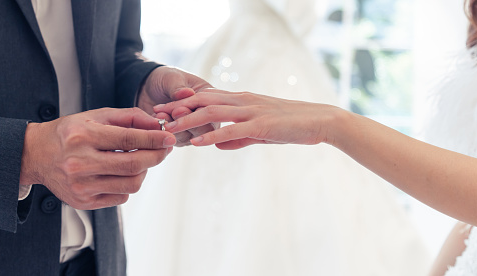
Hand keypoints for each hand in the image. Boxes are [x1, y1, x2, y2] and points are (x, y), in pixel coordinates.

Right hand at [19, 108, 175, 209]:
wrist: (36, 155)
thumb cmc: (70, 132)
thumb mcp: (96, 116)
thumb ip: (129, 118)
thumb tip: (158, 126)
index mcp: (83, 136)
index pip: (128, 139)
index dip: (154, 140)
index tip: (169, 138)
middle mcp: (80, 163)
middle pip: (133, 165)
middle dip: (156, 156)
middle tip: (164, 149)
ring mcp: (81, 186)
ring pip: (131, 184)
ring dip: (144, 171)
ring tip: (141, 160)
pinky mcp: (83, 202)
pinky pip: (121, 197)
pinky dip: (128, 184)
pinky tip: (121, 172)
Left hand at [138, 66, 218, 145]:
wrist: (146, 87)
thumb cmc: (165, 79)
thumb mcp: (172, 78)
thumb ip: (178, 87)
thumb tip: (187, 93)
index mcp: (209, 99)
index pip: (210, 111)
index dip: (196, 111)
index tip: (179, 107)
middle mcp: (205, 116)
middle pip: (205, 129)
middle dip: (187, 122)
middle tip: (173, 112)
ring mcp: (193, 129)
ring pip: (189, 137)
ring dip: (174, 127)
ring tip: (160, 115)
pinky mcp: (179, 136)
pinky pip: (176, 139)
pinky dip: (166, 131)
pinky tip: (156, 118)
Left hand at [153, 89, 342, 149]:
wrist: (319, 121)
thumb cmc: (290, 126)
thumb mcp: (259, 133)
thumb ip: (238, 137)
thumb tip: (217, 146)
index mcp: (241, 100)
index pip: (206, 98)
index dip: (184, 104)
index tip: (165, 111)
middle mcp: (242, 101)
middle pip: (203, 101)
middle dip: (179, 109)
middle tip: (157, 117)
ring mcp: (251, 111)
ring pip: (212, 113)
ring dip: (188, 121)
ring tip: (170, 129)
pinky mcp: (261, 125)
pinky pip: (231, 130)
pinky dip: (212, 136)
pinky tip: (197, 144)